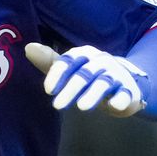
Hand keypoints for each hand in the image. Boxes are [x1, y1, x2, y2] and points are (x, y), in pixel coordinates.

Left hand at [24, 42, 146, 117]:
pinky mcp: (128, 90)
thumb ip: (50, 61)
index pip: (69, 60)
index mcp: (84, 54)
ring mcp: (116, 75)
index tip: (48, 90)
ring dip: (93, 94)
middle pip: (84, 73)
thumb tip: (28, 48)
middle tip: (58, 105)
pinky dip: (121, 99)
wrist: (125, 82)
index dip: (58, 74)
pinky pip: (125, 93)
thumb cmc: (90, 76)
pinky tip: (114, 105)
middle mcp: (101, 61)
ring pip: (103, 83)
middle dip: (71, 89)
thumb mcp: (70, 69)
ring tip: (82, 107)